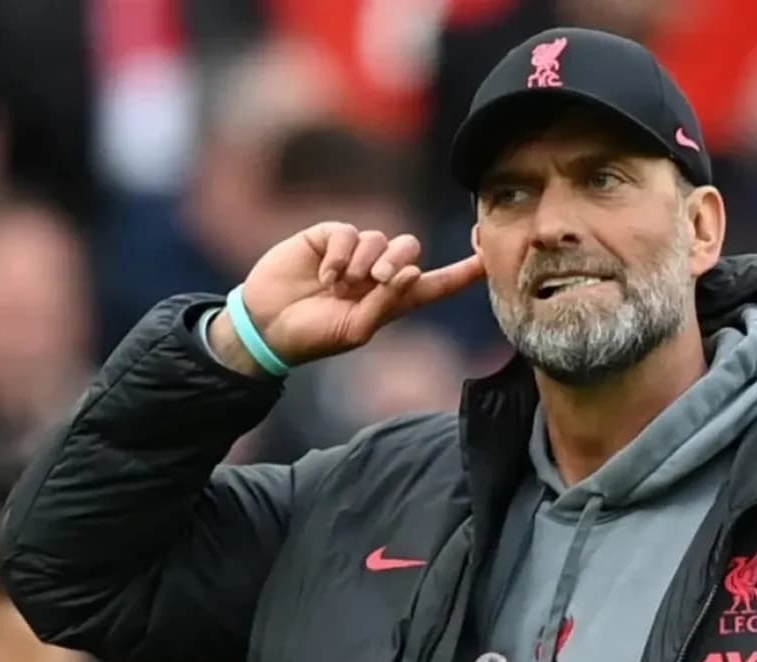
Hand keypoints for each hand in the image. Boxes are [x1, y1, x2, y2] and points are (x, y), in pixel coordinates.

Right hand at [209, 222, 484, 374]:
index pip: (437, 283)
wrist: (267, 325)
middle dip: (398, 261)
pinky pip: (348, 232)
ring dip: (363, 262)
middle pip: (409, 248)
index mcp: (393, 299)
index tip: (489, 256)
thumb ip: (387, 303)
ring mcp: (353, 253)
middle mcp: (377, 272)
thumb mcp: (356, 329)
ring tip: (339, 286)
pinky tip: (325, 275)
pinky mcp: (328, 238)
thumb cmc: (314, 335)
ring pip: (379, 238)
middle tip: (376, 280)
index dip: (463, 272)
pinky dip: (340, 254)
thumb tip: (411, 271)